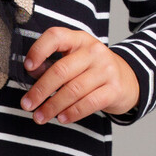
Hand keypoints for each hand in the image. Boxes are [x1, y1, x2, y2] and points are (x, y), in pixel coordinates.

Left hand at [19, 28, 139, 124]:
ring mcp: (106, 70)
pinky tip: (61, 118)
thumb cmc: (92, 70)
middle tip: (27, 105)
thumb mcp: (74, 59)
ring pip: (73, 90)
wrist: (128, 79)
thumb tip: (33, 73)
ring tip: (40, 117)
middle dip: (40, 90)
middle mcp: (94, 51)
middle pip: (61, 70)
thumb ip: (52, 63)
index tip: (27, 67)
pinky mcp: (114, 89)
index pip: (55, 36)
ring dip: (52, 106)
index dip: (39, 50)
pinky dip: (72, 113)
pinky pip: (89, 103)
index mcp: (79, 39)